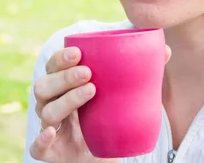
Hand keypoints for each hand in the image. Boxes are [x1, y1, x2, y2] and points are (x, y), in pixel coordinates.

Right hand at [30, 45, 171, 162]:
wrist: (106, 155)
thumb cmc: (109, 118)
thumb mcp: (123, 96)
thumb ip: (140, 73)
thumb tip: (166, 50)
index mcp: (64, 86)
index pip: (53, 66)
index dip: (61, 58)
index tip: (79, 52)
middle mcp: (52, 103)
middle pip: (44, 86)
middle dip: (65, 77)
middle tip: (88, 73)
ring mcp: (50, 127)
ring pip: (46, 111)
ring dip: (65, 100)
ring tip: (91, 92)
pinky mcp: (50, 152)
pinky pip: (37, 147)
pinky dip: (42, 138)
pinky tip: (52, 132)